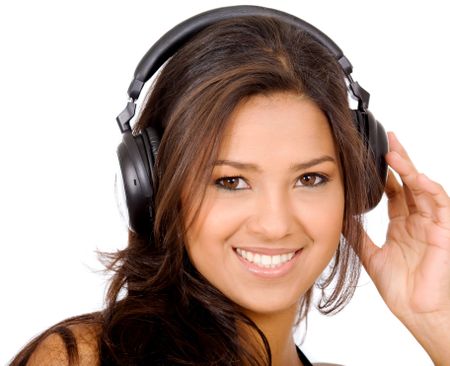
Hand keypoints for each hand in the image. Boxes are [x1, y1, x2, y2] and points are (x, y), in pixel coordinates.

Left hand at [359, 132, 449, 363]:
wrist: (418, 312)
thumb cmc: (401, 289)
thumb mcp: (372, 257)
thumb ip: (358, 237)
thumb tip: (339, 220)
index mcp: (402, 226)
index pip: (395, 193)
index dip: (385, 175)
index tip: (371, 158)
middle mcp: (418, 222)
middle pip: (410, 184)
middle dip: (400, 161)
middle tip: (388, 139)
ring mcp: (432, 225)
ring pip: (424, 189)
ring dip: (410, 170)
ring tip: (394, 152)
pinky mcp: (444, 233)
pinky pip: (440, 206)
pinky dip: (429, 190)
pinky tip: (416, 177)